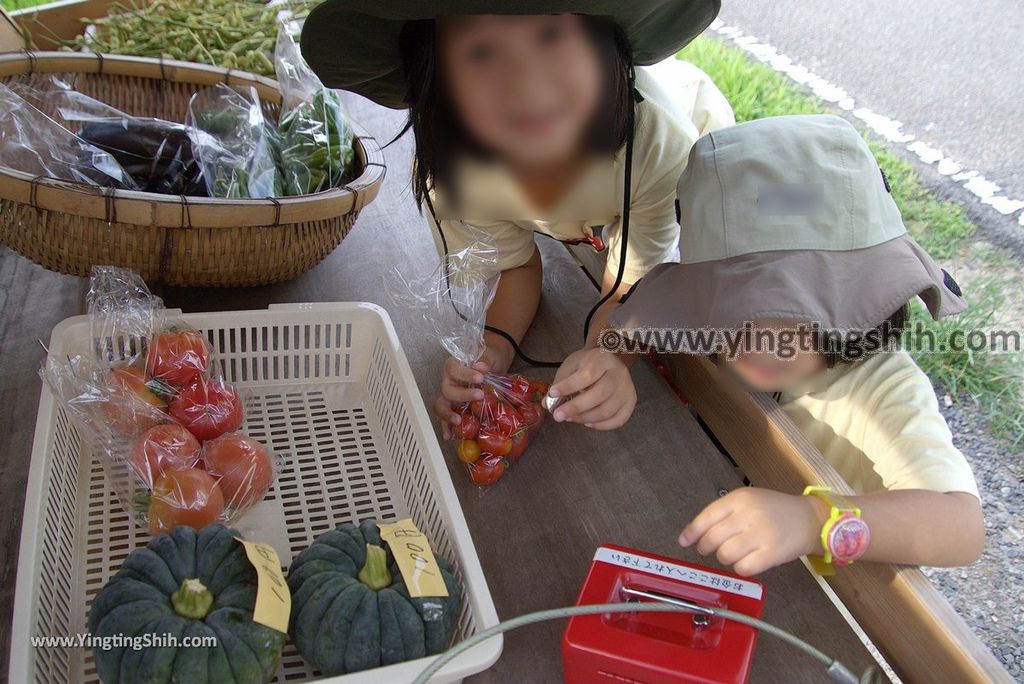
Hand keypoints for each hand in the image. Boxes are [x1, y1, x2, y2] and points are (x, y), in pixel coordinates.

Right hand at [433, 346, 508, 438]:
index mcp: (453, 366)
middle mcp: (448, 381)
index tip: (480, 377)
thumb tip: (481, 367)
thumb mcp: (490, 356)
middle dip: (462, 395)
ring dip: (448, 414)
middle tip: (479, 396)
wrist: (492, 365)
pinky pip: (446, 418)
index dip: (466, 374)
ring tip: (457, 421)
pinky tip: (449, 437)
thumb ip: (485, 361)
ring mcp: (449, 396)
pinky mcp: (454, 408)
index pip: (455, 369)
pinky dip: (446, 427)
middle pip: (447, 390)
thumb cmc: (489, 360)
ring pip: (441, 405)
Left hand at [548, 347, 635, 429]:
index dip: (569, 386)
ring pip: (608, 410)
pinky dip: (602, 426)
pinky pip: (618, 419)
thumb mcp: (572, 366)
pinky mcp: (631, 401)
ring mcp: (627, 388)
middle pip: (599, 394)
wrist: (609, 360)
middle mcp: (618, 373)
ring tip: (570, 418)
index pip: (586, 375)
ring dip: (585, 418)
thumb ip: (560, 383)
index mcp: (602, 359)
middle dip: (576, 407)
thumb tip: (547, 404)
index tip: (552, 393)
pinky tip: (587, 423)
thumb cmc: (587, 364)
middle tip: (558, 416)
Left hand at [678, 487, 828, 575]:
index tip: (684, 541)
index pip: (706, 517)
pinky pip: (743, 568)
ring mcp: (761, 534)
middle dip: (705, 547)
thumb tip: (693, 534)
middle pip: (713, 538)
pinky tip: (746, 562)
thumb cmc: (774, 510)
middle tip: (708, 550)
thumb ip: (723, 513)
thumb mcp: (749, 500)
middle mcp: (749, 515)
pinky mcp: (772, 553)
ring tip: (732, 553)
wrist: (809, 519)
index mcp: (740, 498)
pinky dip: (740, 568)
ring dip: (724, 558)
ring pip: (725, 555)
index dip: (692, 532)